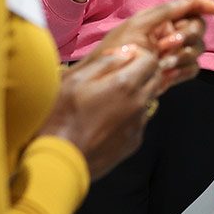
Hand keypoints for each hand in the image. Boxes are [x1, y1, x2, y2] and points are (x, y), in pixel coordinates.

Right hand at [39, 0, 213, 177]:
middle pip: (155, 79)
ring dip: (137, 94)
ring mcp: (138, 125)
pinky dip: (131, 115)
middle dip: (144, 72)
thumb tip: (125, 53)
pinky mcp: (133, 142)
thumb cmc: (62, 116)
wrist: (58, 160)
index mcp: (125, 84)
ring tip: (112, 98)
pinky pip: (139, 121)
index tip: (124, 58)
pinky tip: (109, 119)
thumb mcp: (75, 79)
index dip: (139, 55)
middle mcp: (138, 104)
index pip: (150, 60)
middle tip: (121, 74)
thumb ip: (105, 62)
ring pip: (148, 100)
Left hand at [97, 0, 213, 94]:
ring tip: (161, 61)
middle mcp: (173, 33)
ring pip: (198, 48)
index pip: (192, 8)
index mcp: (165, 19)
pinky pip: (193, 68)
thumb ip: (170, 8)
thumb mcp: (140, 23)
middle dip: (187, 35)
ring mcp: (176, 53)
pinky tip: (167, 72)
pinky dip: (183, 69)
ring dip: (183, 54)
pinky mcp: (177, 72)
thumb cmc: (119, 46)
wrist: (109, 78)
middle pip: (199, 28)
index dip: (206, 5)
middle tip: (166, 44)